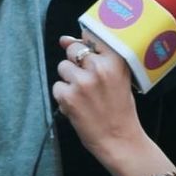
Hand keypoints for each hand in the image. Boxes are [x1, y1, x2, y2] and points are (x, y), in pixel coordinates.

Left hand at [53, 31, 151, 168]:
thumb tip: (64, 39)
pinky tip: (78, 105)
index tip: (89, 57)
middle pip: (72, 49)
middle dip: (76, 64)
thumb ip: (94, 56)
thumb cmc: (119, 107)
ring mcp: (82, 82)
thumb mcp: (117, 77)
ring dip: (69, 80)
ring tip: (84, 95)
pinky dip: (64, 96)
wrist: (119, 139)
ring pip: (62, 67)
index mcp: (115, 60)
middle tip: (89, 82)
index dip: (86, 46)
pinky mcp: (68, 97)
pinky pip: (56, 87)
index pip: (90, 36)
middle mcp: (98, 68)